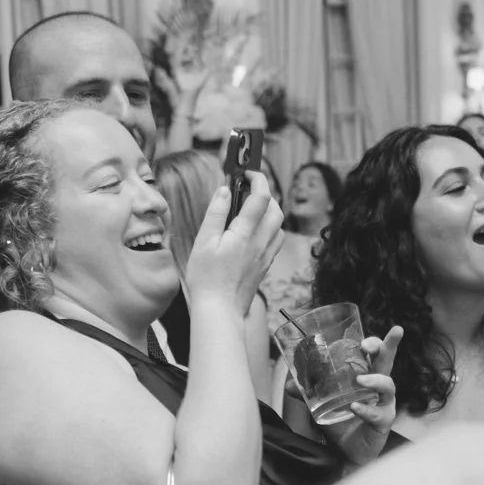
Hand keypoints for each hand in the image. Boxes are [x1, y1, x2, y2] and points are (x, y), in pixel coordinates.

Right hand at [185, 171, 284, 316]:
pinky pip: (275, 241)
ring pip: (279, 226)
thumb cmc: (207, 279)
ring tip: (250, 210)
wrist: (220, 311)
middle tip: (248, 190)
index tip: (247, 173)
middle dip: (266, 193)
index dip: (258, 179)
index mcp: (245, 233)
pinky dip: (269, 229)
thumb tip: (224, 190)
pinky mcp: (265, 267)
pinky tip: (253, 233)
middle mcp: (261, 243)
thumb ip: (216, 213)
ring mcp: (266, 256)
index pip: (261, 196)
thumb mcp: (204, 242)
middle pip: (277, 209)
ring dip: (269, 212)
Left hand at [319, 327, 403, 465]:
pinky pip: (377, 414)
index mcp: (366, 376)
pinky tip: (355, 408)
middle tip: (376, 343)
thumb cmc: (339, 423)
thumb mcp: (319, 405)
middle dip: (388, 346)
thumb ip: (306, 393)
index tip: (363, 341)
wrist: (345, 453)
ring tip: (361, 379)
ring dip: (375, 380)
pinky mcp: (383, 422)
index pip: (372, 354)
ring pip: (388, 385)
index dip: (371, 343)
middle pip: (387, 361)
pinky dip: (366, 410)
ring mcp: (383, 404)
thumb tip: (290, 384)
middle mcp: (378, 387)